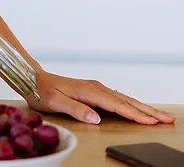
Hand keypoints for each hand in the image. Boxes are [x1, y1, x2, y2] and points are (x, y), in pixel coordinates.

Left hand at [28, 71, 175, 124]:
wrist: (33, 78)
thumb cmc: (42, 91)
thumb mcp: (54, 102)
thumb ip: (75, 109)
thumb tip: (96, 117)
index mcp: (89, 91)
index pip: (116, 105)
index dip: (134, 114)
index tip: (150, 122)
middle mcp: (95, 87)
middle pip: (126, 101)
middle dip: (147, 111)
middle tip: (167, 119)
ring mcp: (95, 88)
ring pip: (124, 99)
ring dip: (143, 107)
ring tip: (159, 115)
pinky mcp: (93, 90)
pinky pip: (117, 98)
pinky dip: (131, 104)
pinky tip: (138, 108)